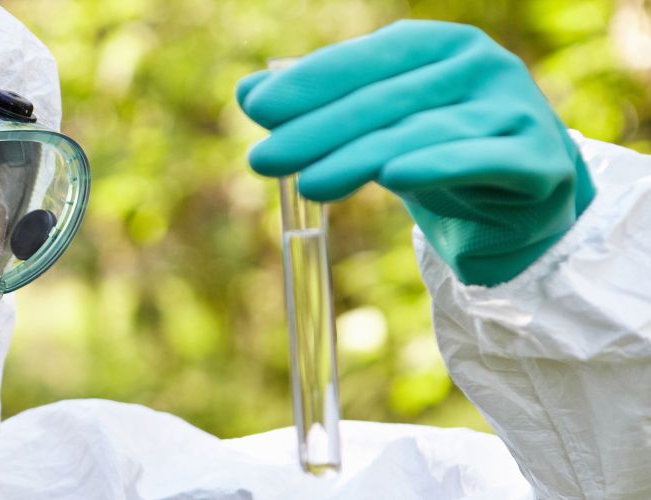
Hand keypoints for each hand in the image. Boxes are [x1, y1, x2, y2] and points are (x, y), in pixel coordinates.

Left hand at [236, 20, 594, 285]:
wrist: (523, 207)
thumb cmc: (443, 157)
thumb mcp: (381, 128)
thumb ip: (325, 105)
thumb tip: (249, 92)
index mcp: (441, 46)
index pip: (367, 59)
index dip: (310, 84)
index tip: (258, 111)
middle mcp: (480, 65)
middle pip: (385, 98)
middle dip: (318, 130)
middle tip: (262, 160)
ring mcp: (515, 108)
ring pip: (421, 131)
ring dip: (358, 157)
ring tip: (307, 185)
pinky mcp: (537, 160)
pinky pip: (477, 161)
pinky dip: (435, 166)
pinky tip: (392, 176)